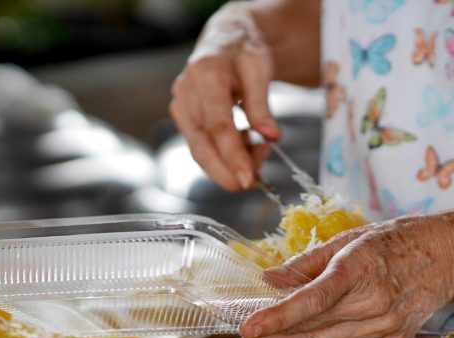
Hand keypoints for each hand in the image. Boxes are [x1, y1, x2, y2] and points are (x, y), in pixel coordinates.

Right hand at [169, 3, 280, 190]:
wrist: (225, 40)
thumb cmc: (244, 52)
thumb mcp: (260, 68)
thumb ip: (262, 104)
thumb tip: (272, 136)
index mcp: (206, 74)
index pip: (218, 125)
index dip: (232, 155)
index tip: (249, 177)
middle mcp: (186, 93)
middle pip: (202, 146)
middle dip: (228, 171)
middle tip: (255, 180)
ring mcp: (181, 108)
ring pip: (200, 152)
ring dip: (230, 163)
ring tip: (260, 149)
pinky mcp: (185, 120)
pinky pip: (202, 148)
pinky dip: (225, 156)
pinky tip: (246, 144)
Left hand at [240, 211, 453, 337]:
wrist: (450, 256)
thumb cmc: (397, 240)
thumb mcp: (349, 239)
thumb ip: (306, 262)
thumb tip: (269, 279)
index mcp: (359, 269)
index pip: (311, 301)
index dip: (276, 318)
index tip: (249, 327)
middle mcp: (374, 303)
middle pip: (313, 328)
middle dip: (275, 333)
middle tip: (248, 332)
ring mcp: (386, 326)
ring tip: (269, 332)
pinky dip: (324, 335)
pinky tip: (311, 327)